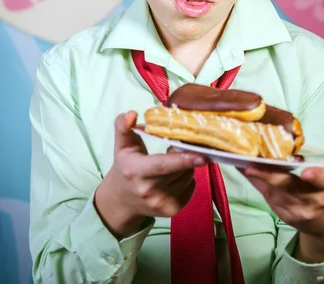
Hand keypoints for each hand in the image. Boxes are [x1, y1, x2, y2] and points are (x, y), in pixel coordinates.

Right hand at [94, 111, 205, 238]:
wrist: (121, 200)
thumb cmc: (125, 166)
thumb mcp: (122, 145)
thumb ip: (123, 126)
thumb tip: (132, 113)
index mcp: (136, 171)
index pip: (163, 165)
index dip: (183, 160)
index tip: (202, 155)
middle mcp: (148, 191)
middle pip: (180, 169)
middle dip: (184, 155)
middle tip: (175, 148)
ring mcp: (161, 203)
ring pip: (188, 177)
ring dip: (186, 166)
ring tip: (171, 162)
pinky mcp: (172, 211)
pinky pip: (191, 187)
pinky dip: (187, 178)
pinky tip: (173, 175)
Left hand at [241, 127, 323, 262]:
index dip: (316, 177)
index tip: (306, 172)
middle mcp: (313, 200)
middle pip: (290, 187)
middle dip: (270, 176)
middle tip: (252, 163)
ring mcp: (296, 209)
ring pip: (273, 191)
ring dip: (256, 175)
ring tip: (241, 158)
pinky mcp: (282, 212)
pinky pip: (266, 195)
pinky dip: (254, 180)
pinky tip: (242, 166)